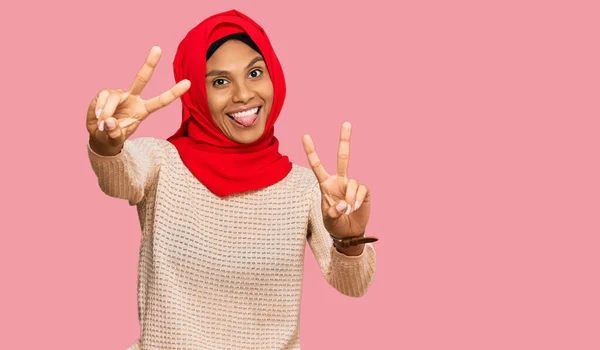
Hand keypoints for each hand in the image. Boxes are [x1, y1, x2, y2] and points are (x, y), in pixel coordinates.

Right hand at [86, 46, 190, 154]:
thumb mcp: (115, 139)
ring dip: (108, 111)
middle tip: (158, 48)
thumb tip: (109, 120)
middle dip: (149, 63)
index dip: (173, 92)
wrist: (99, 135)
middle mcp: (133, 99)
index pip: (160, 101)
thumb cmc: (112, 136)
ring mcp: (119, 95)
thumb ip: (114, 133)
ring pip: (115, 95)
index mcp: (143, 110)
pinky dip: (100, 108)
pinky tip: (98, 117)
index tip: (188, 83)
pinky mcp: (105, 93)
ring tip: (104, 124)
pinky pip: (103, 97)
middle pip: (141, 78)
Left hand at [302, 122, 370, 237]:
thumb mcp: (328, 220)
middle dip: (345, 140)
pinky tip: (355, 208)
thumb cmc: (335, 224)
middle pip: (343, 157)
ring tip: (348, 210)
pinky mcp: (363, 191)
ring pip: (353, 182)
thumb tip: (345, 204)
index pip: (317, 165)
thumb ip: (333, 213)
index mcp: (326, 184)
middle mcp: (339, 180)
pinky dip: (357, 200)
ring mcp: (352, 185)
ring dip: (350, 198)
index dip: (312, 151)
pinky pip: (361, 190)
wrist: (349, 233)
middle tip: (346, 122)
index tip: (305, 136)